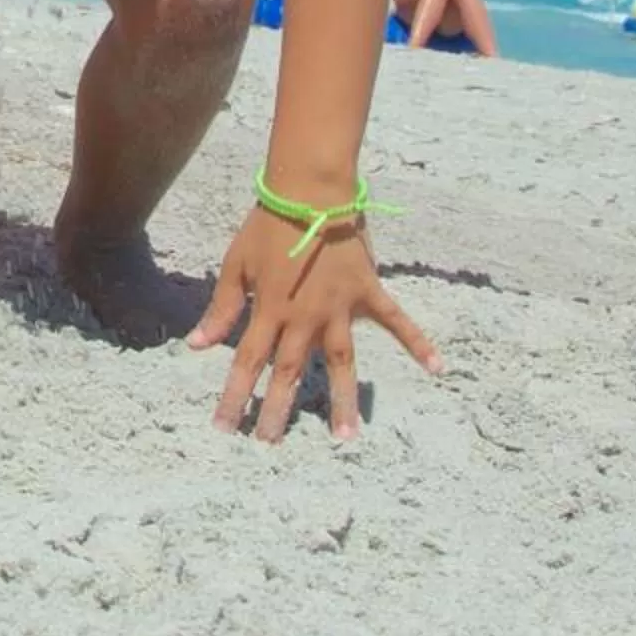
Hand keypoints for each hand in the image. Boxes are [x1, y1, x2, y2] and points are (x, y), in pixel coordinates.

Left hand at [190, 210, 440, 441]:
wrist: (309, 191)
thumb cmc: (266, 226)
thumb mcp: (235, 265)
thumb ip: (221, 309)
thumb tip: (197, 345)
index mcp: (269, 311)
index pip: (246, 363)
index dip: (234, 396)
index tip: (224, 427)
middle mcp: (305, 318)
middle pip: (289, 372)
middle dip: (278, 410)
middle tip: (271, 444)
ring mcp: (340, 308)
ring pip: (341, 364)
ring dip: (343, 401)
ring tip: (346, 438)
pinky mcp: (367, 292)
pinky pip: (396, 322)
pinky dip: (418, 342)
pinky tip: (437, 367)